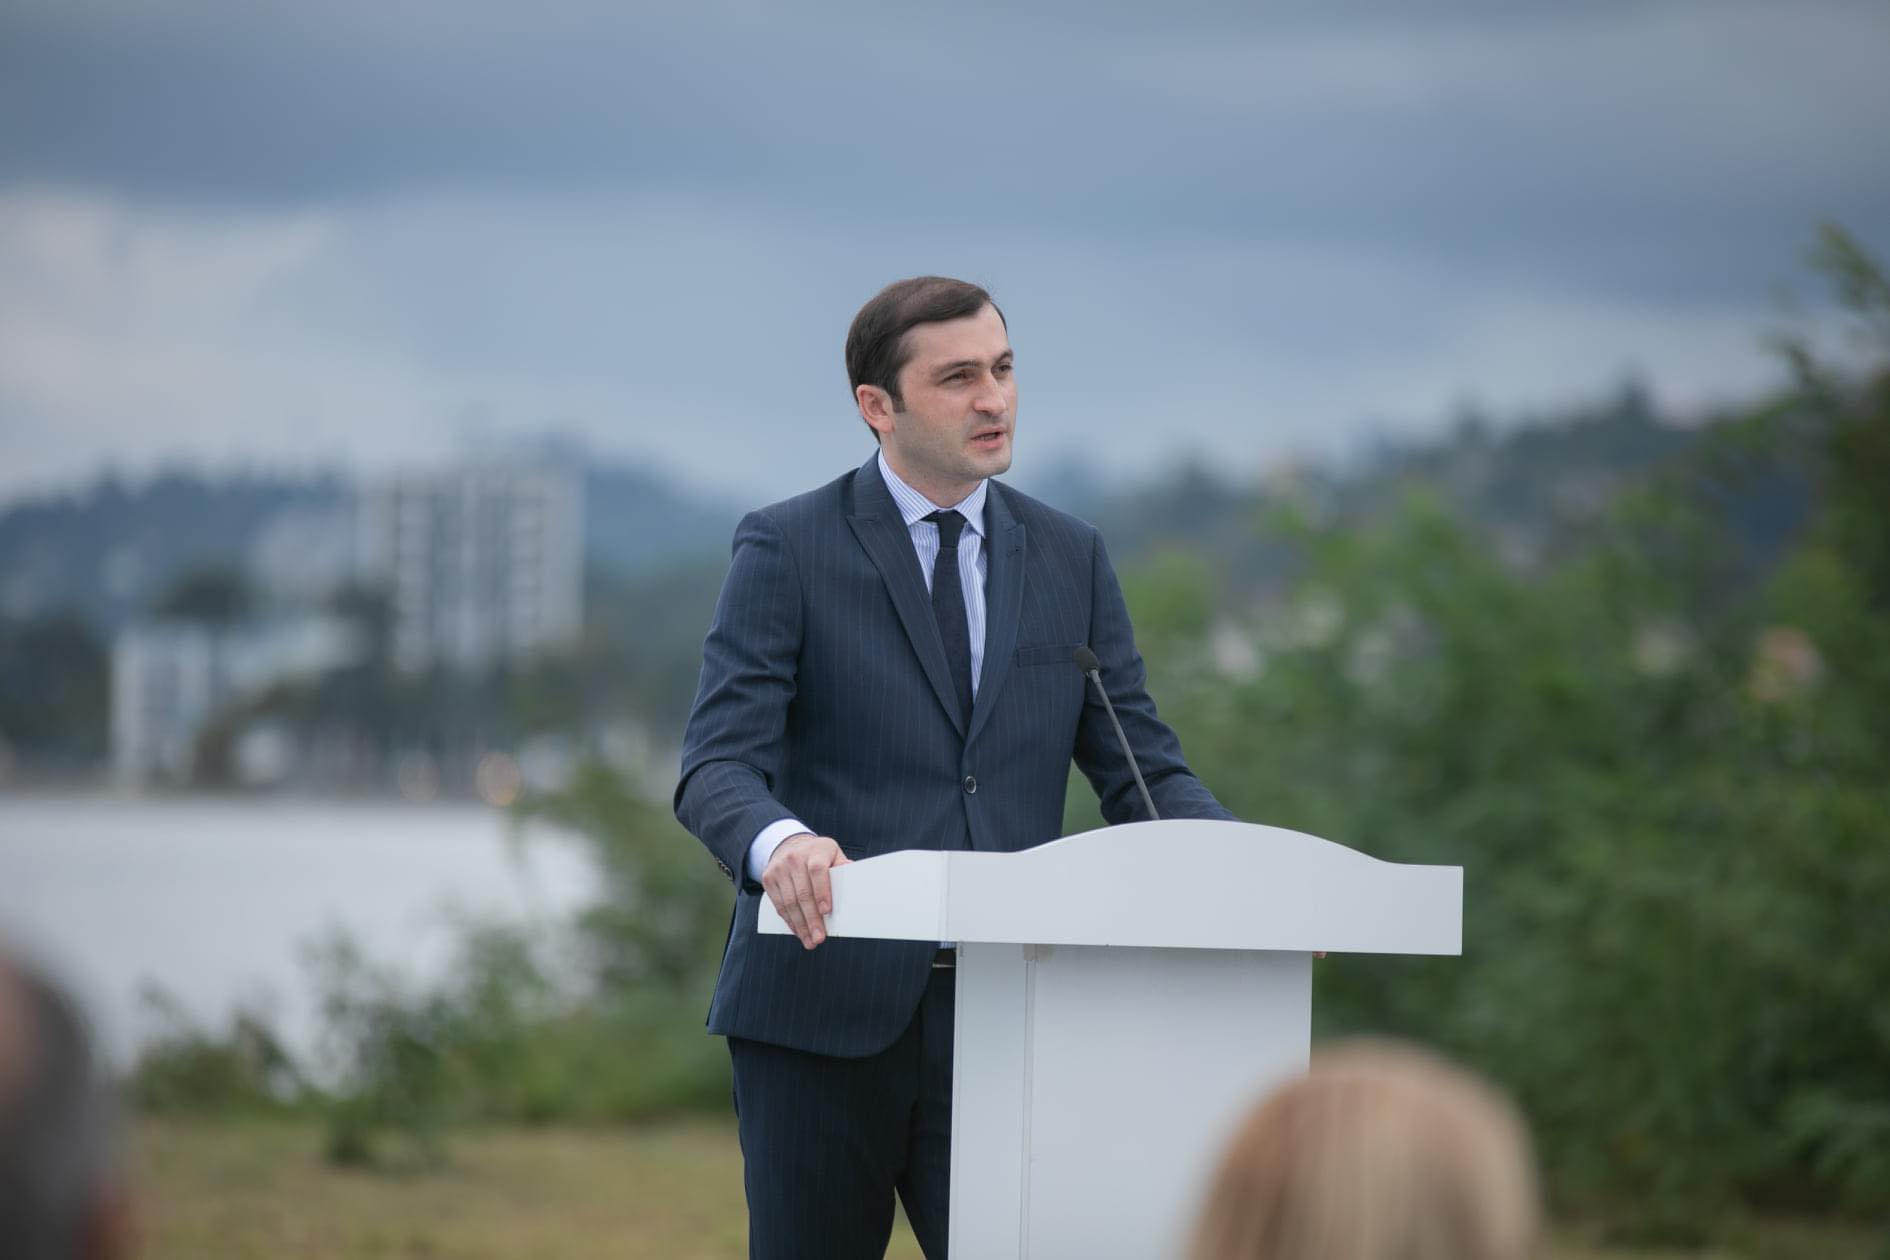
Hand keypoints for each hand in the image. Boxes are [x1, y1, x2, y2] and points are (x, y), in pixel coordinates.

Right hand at [762, 833, 850, 949]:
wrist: (790, 845)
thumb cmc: (818, 854)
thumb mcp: (833, 853)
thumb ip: (843, 867)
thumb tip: (855, 880)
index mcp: (815, 851)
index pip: (817, 871)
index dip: (822, 891)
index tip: (827, 911)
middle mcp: (794, 858)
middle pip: (803, 893)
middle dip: (812, 919)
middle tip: (819, 938)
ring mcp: (779, 868)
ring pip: (789, 902)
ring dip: (800, 925)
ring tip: (810, 941)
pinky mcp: (768, 879)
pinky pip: (779, 905)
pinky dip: (789, 921)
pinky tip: (798, 932)